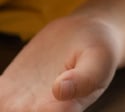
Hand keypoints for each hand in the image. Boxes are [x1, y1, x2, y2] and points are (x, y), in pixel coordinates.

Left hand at [0, 15, 119, 111]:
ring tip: (3, 92)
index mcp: (64, 111)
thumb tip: (59, 90)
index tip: (28, 104)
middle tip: (9, 100)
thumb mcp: (100, 58)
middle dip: (10, 110)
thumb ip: (85, 76)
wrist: (85, 35)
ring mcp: (19, 104)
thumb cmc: (99, 49)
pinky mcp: (6, 91)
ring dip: (0, 106)